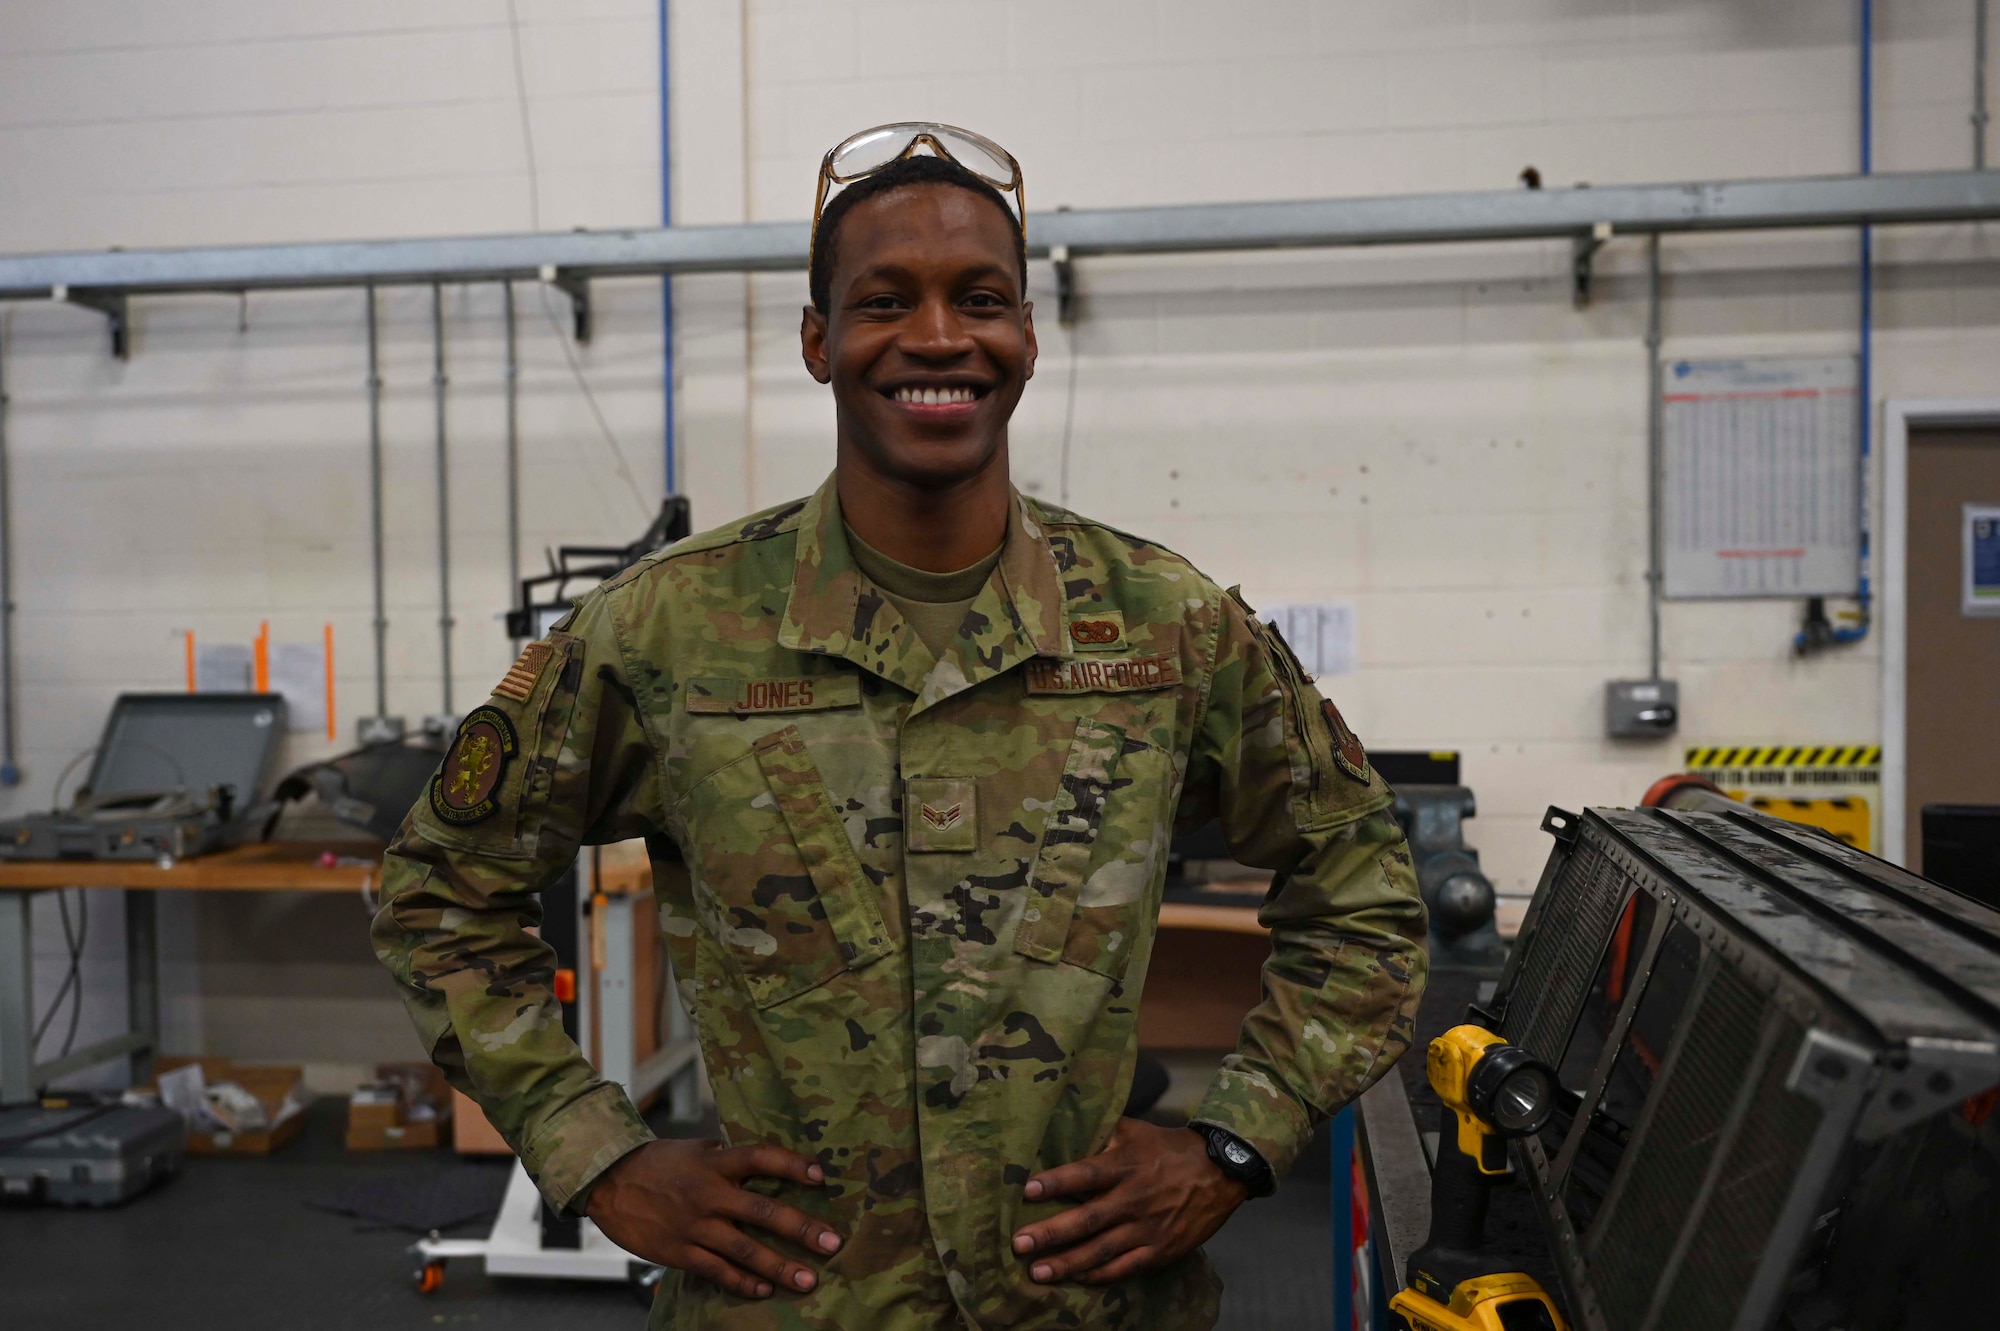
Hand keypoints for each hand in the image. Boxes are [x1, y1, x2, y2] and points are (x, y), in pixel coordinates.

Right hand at [584, 1138, 842, 1298]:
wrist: (609, 1183)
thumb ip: (729, 1158)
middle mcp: (708, 1194)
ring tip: (808, 1280)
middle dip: (800, 1228)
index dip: (790, 1165)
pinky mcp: (679, 1252)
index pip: (759, 1158)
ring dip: (779, 1266)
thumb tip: (767, 1161)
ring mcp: (694, 1226)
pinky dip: (742, 1282)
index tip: (820, 1175)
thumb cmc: (658, 1163)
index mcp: (715, 1163)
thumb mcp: (696, 1150)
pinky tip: (764, 1290)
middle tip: (832, 1243)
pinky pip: (716, 1270)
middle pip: (762, 1211)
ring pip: (744, 1249)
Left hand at [1010, 1117, 1249, 1284]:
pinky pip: (1125, 1268)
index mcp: (1125, 1166)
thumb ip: (1103, 1134)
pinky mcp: (1161, 1250)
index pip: (1086, 1174)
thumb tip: (1068, 1131)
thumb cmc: (1172, 1148)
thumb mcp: (1137, 1131)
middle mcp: (1133, 1199)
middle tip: (1019, 1243)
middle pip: (1088, 1219)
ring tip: (1038, 1273)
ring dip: (1068, 1263)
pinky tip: (1077, 1280)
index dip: (1057, 1182)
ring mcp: (1147, 1229)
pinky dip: (1101, 1276)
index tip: (1027, 1190)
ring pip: (1102, 1250)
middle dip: (1051, 1233)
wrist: (1222, 1172)